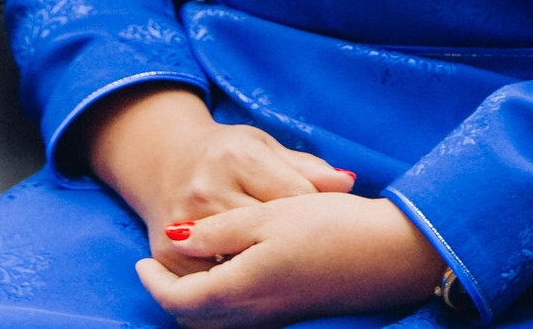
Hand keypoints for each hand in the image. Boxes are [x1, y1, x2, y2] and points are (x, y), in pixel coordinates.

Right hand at [81, 87, 353, 276]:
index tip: (325, 220)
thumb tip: (348, 183)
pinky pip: (209, 282)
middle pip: (267, 233)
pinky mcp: (167, 252)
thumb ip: (306, 167)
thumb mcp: (265, 147)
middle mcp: (207, 190)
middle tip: (311, 253)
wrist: (162, 161)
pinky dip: (231, 285)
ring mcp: (185, 225)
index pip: (295, 196)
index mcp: (238, 158)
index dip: (316, 212)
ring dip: (263, 271)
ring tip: (284, 271)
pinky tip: (250, 283)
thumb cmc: (227, 154)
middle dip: (292, 244)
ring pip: (239, 262)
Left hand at [136, 193, 445, 326]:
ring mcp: (275, 316)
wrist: (392, 253)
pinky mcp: (294, 311)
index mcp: (241, 287)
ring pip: (215, 322)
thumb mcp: (270, 215)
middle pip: (192, 318)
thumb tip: (177, 240)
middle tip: (158, 270)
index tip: (139, 263)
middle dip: (169, 297)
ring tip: (191, 270)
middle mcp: (253, 312)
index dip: (153, 283)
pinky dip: (221, 303)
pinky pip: (240, 318)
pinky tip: (234, 273)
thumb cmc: (332, 226)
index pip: (178, 299)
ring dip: (194, 302)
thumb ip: (219, 231)